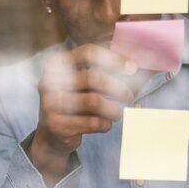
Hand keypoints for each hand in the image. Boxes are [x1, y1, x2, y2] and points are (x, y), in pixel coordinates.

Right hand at [29, 44, 137, 184]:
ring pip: (95, 102)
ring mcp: (50, 103)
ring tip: (117, 113)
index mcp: (57, 63)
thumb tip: (139, 65)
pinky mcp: (56, 125)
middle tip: (129, 96)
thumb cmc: (75, 103)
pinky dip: (105, 124)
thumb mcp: (83, 84)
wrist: (52, 135)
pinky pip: (92, 122)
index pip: (88, 52)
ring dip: (113, 109)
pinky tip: (105, 124)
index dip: (113, 58)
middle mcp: (49, 81)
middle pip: (94, 77)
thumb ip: (104, 71)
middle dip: (118, 87)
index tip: (133, 68)